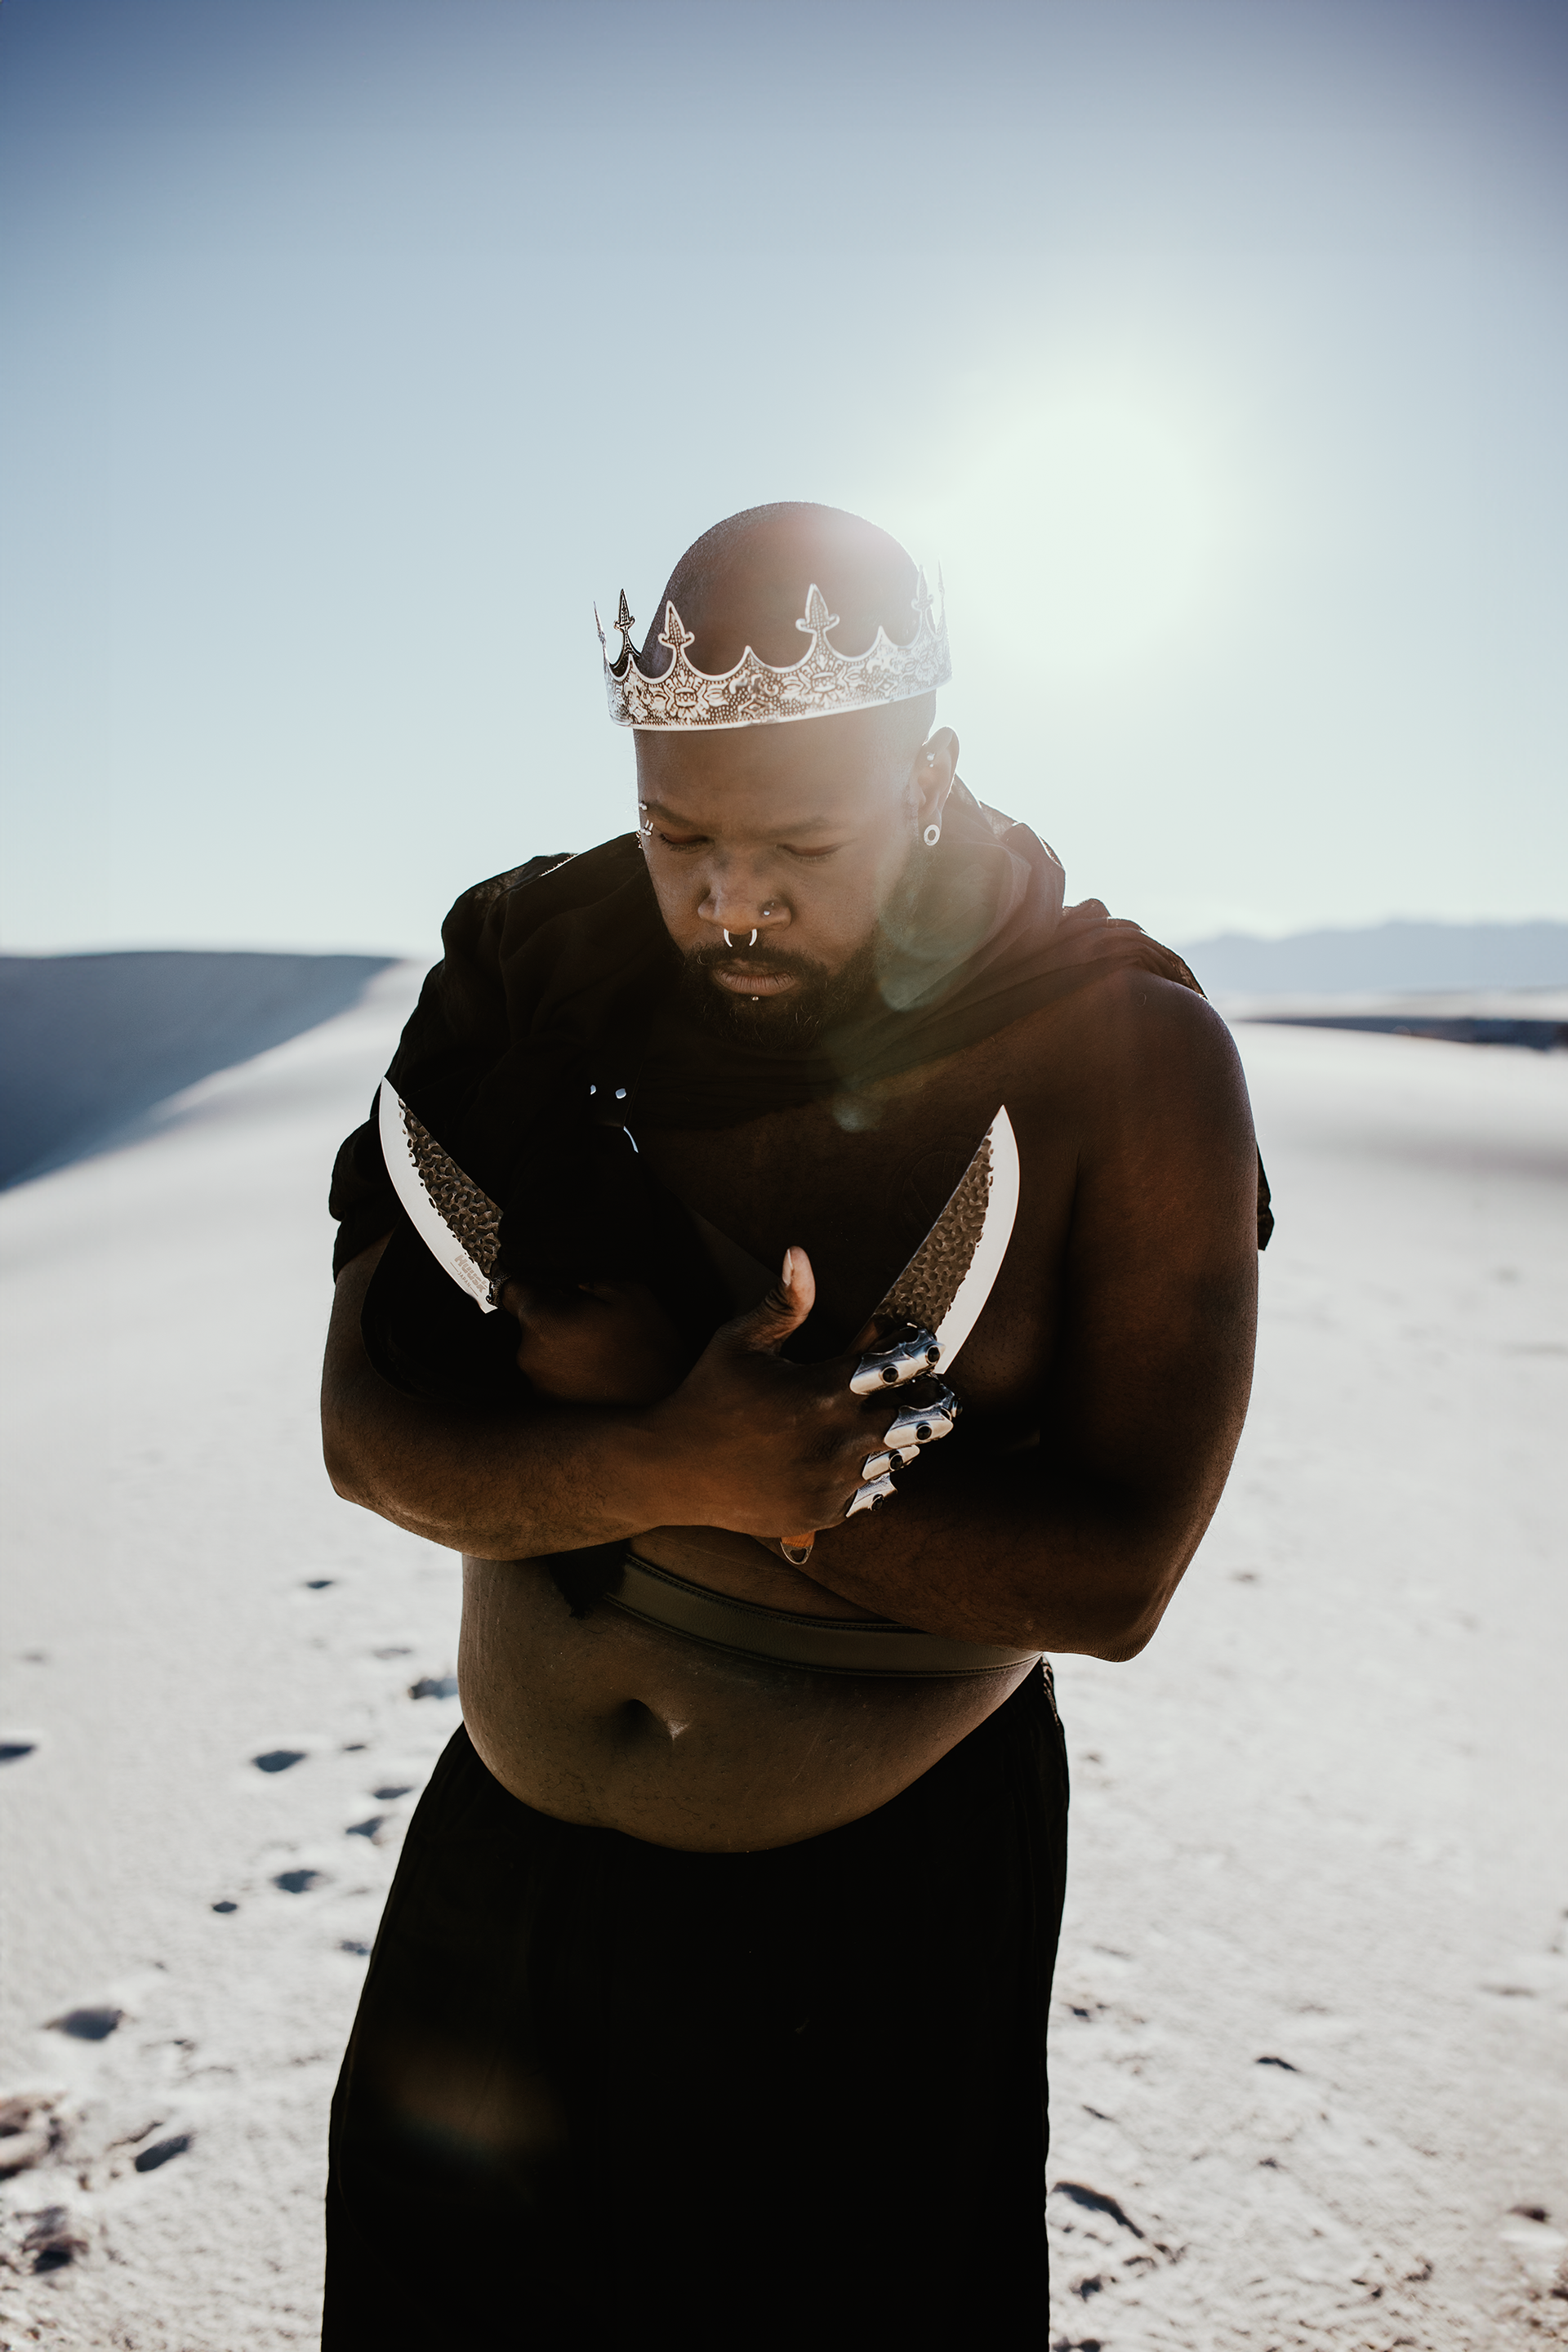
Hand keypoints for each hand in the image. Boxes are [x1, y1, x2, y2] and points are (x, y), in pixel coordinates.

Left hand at [499, 1277, 691, 1405]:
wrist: (666, 1407)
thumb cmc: (649, 1347)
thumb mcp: (625, 1290)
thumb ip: (582, 1275)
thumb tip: (563, 1278)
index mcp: (541, 1320)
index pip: (511, 1288)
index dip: (530, 1282)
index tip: (546, 1284)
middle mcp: (528, 1355)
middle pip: (528, 1321)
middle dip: (552, 1315)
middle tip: (588, 1318)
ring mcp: (537, 1385)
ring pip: (540, 1348)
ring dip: (560, 1344)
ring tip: (597, 1349)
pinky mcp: (550, 1406)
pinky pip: (550, 1374)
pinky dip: (567, 1369)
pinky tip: (596, 1369)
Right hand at [645, 1249, 897, 1546]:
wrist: (671, 1469)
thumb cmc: (706, 1396)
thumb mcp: (740, 1341)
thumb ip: (784, 1302)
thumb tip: (800, 1253)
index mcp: (824, 1390)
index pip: (905, 1364)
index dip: (916, 1351)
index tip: (913, 1345)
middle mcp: (838, 1439)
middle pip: (922, 1417)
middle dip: (925, 1397)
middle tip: (919, 1386)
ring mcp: (834, 1481)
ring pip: (904, 1456)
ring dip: (898, 1435)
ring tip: (880, 1418)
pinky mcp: (826, 1512)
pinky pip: (877, 1489)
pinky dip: (873, 1471)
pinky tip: (850, 1453)